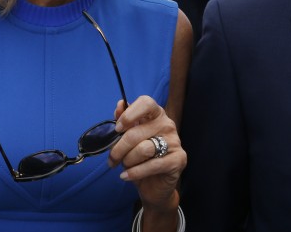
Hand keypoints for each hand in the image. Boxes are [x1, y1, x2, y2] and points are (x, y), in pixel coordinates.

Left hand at [108, 96, 185, 211]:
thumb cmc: (141, 159)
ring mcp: (175, 142)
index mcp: (157, 115)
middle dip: (118, 148)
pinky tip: (126, 176)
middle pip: (136, 132)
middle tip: (112, 159)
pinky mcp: (178, 160)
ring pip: (143, 149)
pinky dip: (134, 172)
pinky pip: (151, 165)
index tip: (117, 129)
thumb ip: (125, 121)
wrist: (155, 186)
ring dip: (127, 160)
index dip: (129, 115)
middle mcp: (168, 125)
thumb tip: (120, 105)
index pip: (146, 103)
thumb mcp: (129, 139)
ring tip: (124, 166)